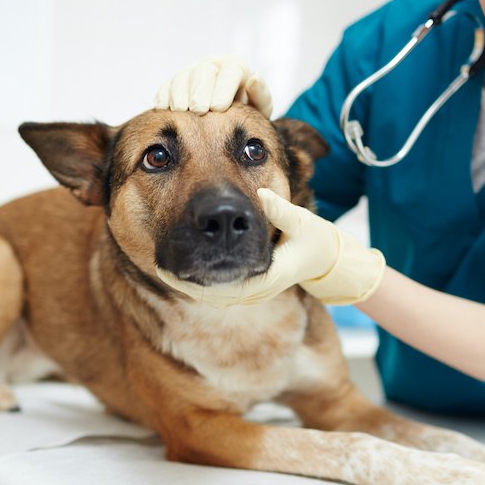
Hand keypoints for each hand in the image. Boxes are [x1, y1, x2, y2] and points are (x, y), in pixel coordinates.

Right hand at [153, 55, 273, 117]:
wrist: (230, 119)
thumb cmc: (248, 112)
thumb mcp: (261, 107)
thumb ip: (261, 95)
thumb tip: (254, 79)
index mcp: (235, 66)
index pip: (230, 70)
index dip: (223, 87)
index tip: (219, 107)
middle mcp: (213, 66)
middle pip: (203, 71)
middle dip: (200, 90)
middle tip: (200, 110)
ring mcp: (192, 73)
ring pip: (182, 77)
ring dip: (180, 93)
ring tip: (182, 111)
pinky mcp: (175, 85)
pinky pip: (166, 86)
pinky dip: (164, 96)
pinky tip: (164, 108)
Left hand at [157, 189, 384, 306]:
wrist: (330, 258)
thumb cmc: (316, 240)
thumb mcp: (302, 223)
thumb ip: (281, 211)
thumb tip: (265, 194)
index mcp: (262, 278)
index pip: (219, 287)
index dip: (188, 277)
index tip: (163, 263)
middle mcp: (252, 289)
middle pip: (208, 290)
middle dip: (182, 278)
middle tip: (154, 264)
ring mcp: (249, 289)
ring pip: (210, 290)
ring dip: (188, 278)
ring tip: (161, 264)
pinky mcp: (247, 283)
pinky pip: (217, 286)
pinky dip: (198, 277)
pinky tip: (182, 266)